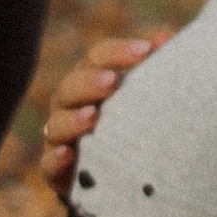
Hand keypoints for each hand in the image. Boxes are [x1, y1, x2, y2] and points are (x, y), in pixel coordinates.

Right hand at [38, 31, 170, 192]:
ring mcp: (59, 139)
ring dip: (73, 119)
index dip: (117, 52)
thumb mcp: (142, 98)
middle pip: (71, 87)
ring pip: (56, 125)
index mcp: (90, 82)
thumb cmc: (130, 127)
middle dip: (90, 82)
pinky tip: (68, 154)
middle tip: (112, 80)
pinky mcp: (56, 172)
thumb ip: (153, 68)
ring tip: (92, 116)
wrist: (118, 179)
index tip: (146, 50)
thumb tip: (167, 37)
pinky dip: (56, 159)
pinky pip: (49, 165)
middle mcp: (69, 106)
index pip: (96, 58)